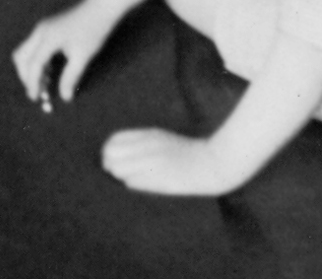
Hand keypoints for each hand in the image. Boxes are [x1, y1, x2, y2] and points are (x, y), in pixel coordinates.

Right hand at [11, 0, 117, 105]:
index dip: (32, 83)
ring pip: (25, 52)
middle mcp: (40, 32)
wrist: (98, 9)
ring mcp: (42, 29)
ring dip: (31, 70)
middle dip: (26, 76)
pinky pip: (33, 48)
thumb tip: (64, 97)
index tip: (35, 99)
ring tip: (44, 86)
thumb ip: (70, 77)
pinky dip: (37, 63)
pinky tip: (49, 73)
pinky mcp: (46, 29)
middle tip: (37, 93)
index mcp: (48, 38)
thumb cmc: (92, 31)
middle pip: (21, 57)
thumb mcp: (82, 57)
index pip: (34, 64)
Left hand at [100, 127, 245, 197]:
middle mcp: (147, 147)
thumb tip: (117, 151)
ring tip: (131, 178)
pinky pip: (133, 183)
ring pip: (119, 170)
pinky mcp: (159, 179)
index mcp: (148, 135)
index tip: (111, 159)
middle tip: (116, 171)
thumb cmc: (188, 152)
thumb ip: (141, 142)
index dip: (108, 151)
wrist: (213, 163)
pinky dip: (132, 184)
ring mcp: (153, 162)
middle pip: (111, 155)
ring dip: (121, 176)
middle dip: (110, 164)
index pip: (113, 141)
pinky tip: (140, 185)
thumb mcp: (163, 139)